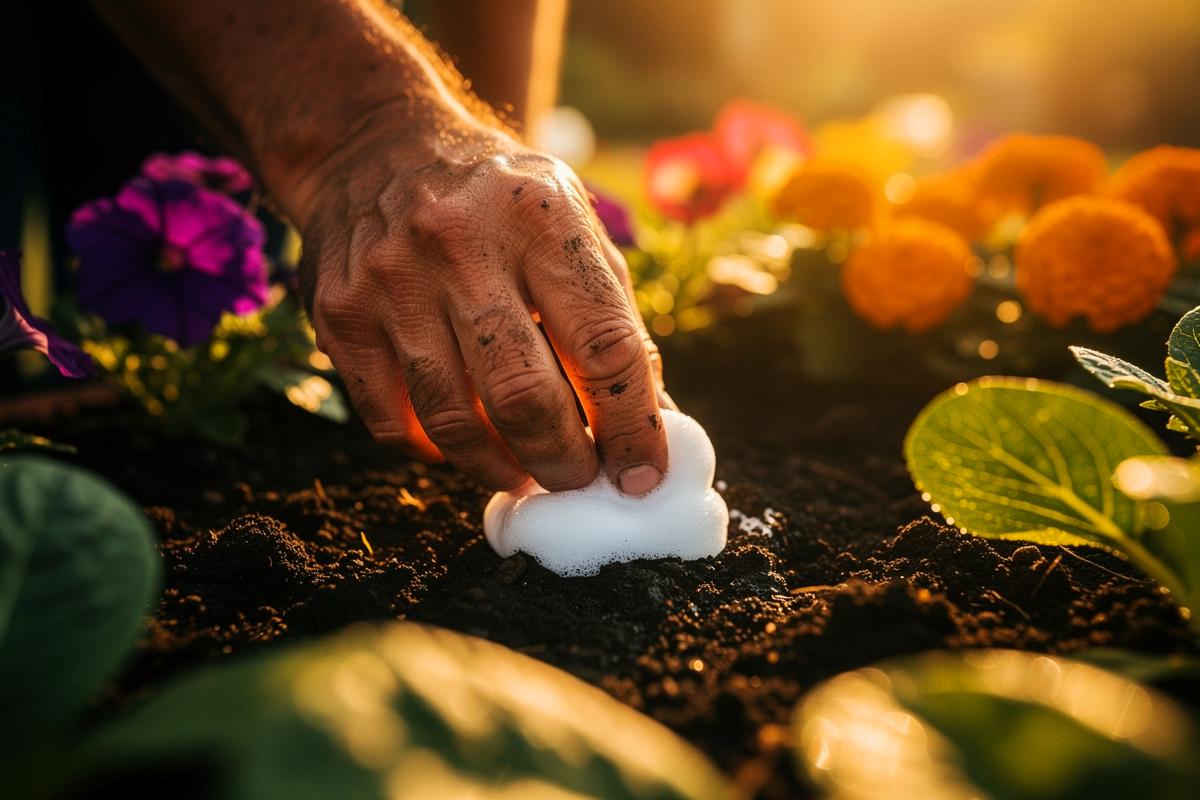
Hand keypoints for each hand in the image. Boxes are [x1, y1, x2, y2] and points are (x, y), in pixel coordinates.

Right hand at [293, 117, 668, 494]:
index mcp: (539, 218)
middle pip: (524, 396)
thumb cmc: (497, 197)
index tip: (643, 475)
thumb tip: (650, 419)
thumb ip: (611, 314)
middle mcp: (460, 245)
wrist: (374, 143)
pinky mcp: (341, 314)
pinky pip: (392, 421)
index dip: (632, 427)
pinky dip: (436, 452)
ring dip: (500, 467)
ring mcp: (391, 281)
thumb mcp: (570, 220)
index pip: (605, 347)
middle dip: (564, 462)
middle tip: (580, 480)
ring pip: (453, 421)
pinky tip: (463, 446)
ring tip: (526, 472)